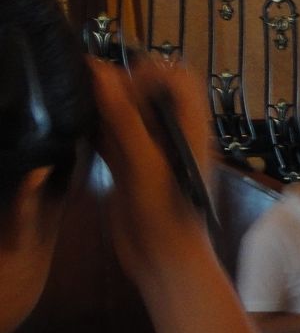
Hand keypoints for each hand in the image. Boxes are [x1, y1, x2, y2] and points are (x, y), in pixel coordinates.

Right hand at [87, 59, 212, 276]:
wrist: (164, 260)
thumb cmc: (166, 213)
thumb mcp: (145, 163)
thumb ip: (124, 118)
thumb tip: (102, 72)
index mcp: (190, 127)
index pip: (178, 78)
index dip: (152, 72)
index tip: (123, 86)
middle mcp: (172, 135)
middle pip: (148, 94)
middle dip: (120, 88)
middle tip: (91, 96)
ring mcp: (150, 152)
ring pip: (126, 115)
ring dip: (104, 109)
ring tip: (80, 109)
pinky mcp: (130, 169)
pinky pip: (112, 139)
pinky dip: (96, 131)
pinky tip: (77, 131)